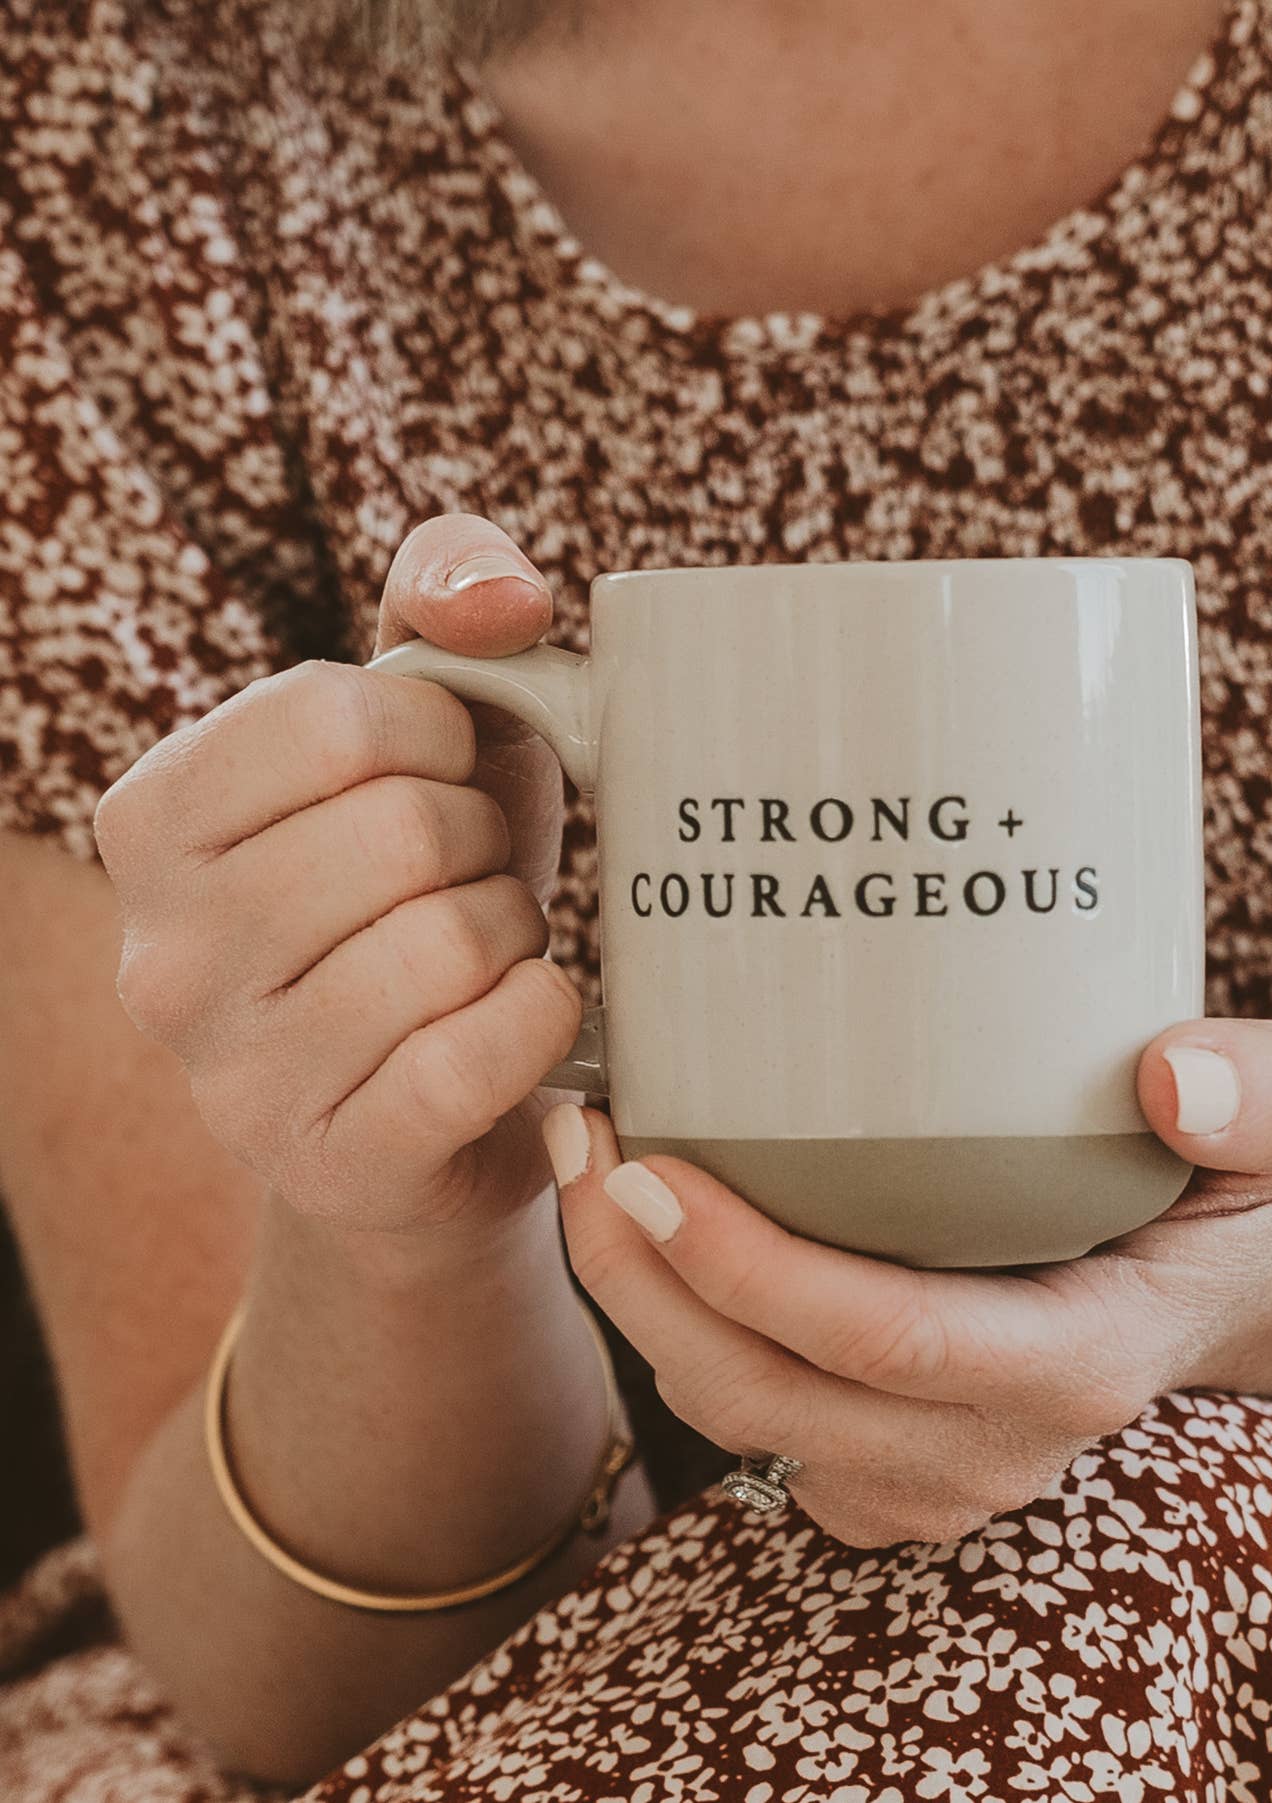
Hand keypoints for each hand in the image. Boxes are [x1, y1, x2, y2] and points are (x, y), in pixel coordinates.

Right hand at [93, 514, 579, 1248]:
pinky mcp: (331, 1165)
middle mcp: (161, 954)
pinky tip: (520, 1021)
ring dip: (513, 935)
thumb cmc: (430, 883)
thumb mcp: (426, 725)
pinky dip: (541, 1019)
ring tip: (483, 954)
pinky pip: (481, 1054)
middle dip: (484, 846)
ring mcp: (233, 1078)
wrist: (437, 1100)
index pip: (340, 717)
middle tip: (470, 883)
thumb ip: (444, 598)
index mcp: (154, 819)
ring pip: (453, 942)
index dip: (443, 740)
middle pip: (405, 831)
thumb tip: (505, 600)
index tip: (445, 783)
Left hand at [549, 1018, 1271, 1547]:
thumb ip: (1260, 1092)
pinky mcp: (887, 1465)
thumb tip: (1172, 1078)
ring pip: (737, 1419)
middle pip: (770, 1396)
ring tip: (590, 1158)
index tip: (649, 1162)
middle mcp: (994, 1450)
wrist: (1231, 1274)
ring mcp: (934, 1475)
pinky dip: (679, 1328)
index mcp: (1079, 1366)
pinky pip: (749, 1420)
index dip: (750, 1268)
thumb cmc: (1244, 1181)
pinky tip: (649, 1221)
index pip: (885, 1344)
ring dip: (638, 1303)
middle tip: (582, 1136)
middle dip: (642, 1280)